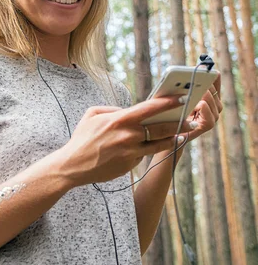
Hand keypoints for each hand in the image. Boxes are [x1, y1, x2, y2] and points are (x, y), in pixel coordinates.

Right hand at [59, 96, 194, 186]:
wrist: (73, 166)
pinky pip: (144, 154)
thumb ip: (113, 109)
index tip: (181, 98)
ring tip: (183, 134)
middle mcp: (128, 136)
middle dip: (178, 122)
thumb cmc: (82, 138)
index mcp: (119, 120)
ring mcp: (131, 152)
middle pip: (160, 127)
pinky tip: (156, 146)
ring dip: (173, 138)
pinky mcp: (130, 165)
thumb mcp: (92, 115)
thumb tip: (127, 110)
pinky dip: (149, 149)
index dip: (167, 103)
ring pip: (159, 144)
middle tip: (190, 119)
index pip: (149, 108)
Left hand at [179, 73, 222, 141]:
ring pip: (208, 97)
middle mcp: (216, 105)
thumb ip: (187, 86)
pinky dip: (201, 105)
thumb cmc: (174, 115)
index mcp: (212, 97)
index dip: (209, 72)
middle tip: (193, 78)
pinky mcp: (209, 124)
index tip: (201, 67)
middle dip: (201, 83)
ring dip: (199, 94)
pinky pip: (206, 108)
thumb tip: (192, 69)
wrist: (171, 136)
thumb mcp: (180, 97)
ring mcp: (214, 115)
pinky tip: (196, 103)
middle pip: (211, 87)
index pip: (215, 79)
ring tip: (190, 91)